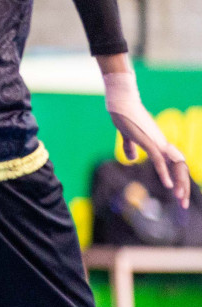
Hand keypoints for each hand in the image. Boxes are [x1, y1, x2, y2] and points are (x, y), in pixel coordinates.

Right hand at [103, 70, 189, 206]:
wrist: (122, 103)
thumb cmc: (125, 117)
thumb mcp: (128, 136)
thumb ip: (130, 148)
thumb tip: (132, 159)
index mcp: (159, 144)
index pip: (175, 165)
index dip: (179, 179)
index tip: (178, 194)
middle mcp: (163, 144)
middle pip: (180, 167)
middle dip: (184, 186)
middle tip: (184, 203)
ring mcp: (157, 143)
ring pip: (176, 165)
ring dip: (180, 183)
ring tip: (181, 198)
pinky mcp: (149, 142)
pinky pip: (160, 160)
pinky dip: (165, 173)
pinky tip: (169, 185)